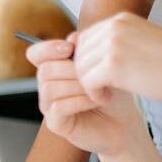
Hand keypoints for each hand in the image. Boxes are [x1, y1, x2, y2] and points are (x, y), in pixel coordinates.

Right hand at [31, 36, 148, 159]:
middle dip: (71, 69)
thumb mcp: (104, 68)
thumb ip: (86, 52)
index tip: (69, 48)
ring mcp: (49, 106)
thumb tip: (73, 37)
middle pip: (45, 70)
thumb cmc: (115, 95)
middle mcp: (48, 87)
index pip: (36, 54)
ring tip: (98, 90)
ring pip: (50, 88)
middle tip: (95, 75)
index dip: (48, 48)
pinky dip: (79, 101)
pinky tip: (96, 101)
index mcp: (55, 70)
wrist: (125, 124)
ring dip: (78, 86)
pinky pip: (58, 107)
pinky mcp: (55, 124)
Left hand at [70, 12, 161, 111]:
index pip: (85, 38)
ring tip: (107, 94)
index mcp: (122, 19)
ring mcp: (113, 44)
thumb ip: (117, 42)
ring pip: (80, 68)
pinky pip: (87, 82)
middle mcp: (114, 27)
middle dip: (87, 73)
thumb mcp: (143, 43)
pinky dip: (94, 94)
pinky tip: (108, 99)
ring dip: (90, 85)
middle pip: (80, 53)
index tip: (103, 76)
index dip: (89, 60)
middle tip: (103, 88)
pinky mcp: (113, 65)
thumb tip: (80, 42)